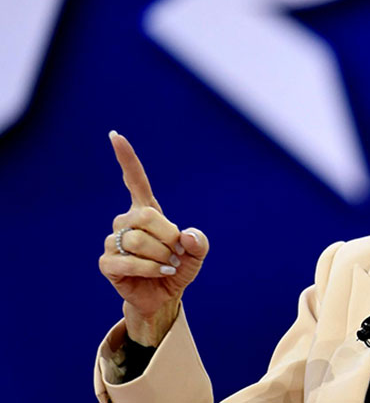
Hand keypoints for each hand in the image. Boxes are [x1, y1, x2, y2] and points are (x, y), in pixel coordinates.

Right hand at [98, 131, 208, 345]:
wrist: (165, 295)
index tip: (115, 136)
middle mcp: (126, 222)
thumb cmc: (178, 267)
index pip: (135, 180)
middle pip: (144, 216)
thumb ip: (200, 241)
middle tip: (177, 251)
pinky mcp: (107, 263)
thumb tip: (185, 236)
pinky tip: (161, 271)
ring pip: (136, 240)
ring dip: (161, 254)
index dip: (126, 158)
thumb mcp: (198, 253)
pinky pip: (127, 261)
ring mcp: (113, 242)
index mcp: (147, 211)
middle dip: (167, 234)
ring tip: (169, 263)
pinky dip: (150, 268)